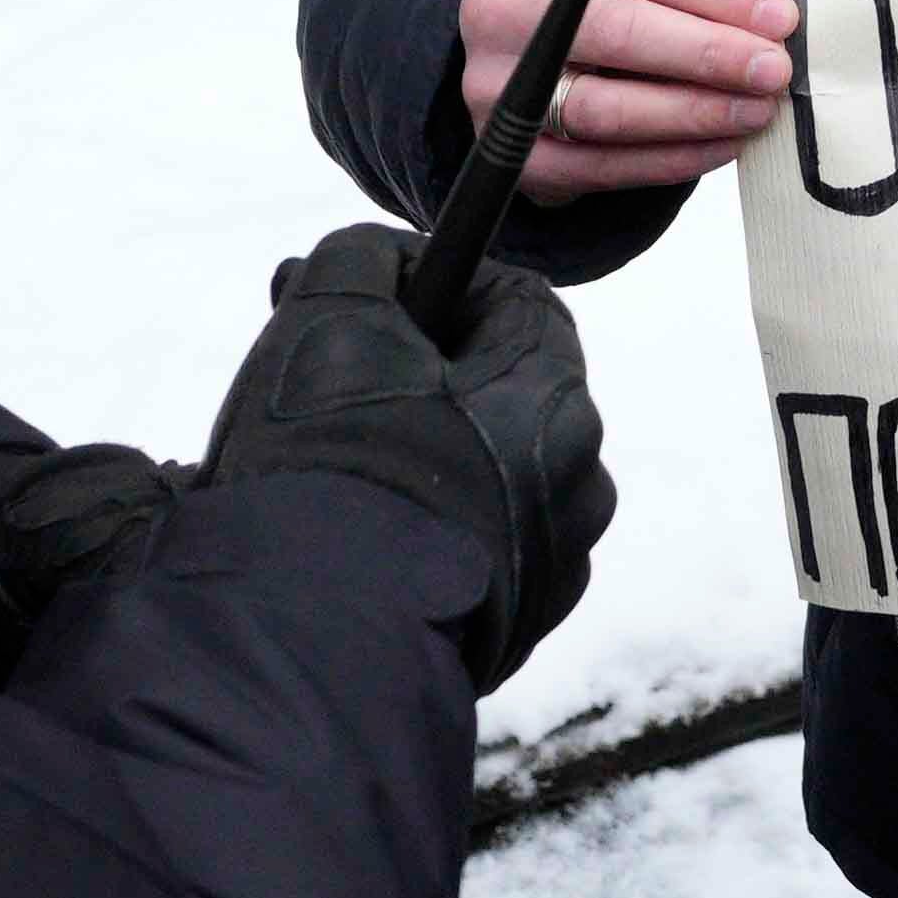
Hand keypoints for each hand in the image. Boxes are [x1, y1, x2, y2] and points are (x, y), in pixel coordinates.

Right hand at [217, 226, 619, 687]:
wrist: (317, 638)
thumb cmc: (330, 464)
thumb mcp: (328, 315)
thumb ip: (363, 259)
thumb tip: (384, 261)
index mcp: (555, 397)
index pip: (518, 302)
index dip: (441, 293)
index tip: (374, 311)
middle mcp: (580, 481)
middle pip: (503, 393)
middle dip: (423, 381)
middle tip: (338, 394)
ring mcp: (556, 564)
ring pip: (487, 475)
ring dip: (428, 462)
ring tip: (342, 480)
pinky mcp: (520, 629)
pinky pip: (478, 549)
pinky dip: (431, 536)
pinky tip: (365, 547)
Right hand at [462, 0, 794, 199]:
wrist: (511, 49)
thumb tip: (772, 24)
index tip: (779, 17)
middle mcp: (503, 10)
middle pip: (620, 33)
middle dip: (710, 54)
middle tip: (773, 69)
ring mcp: (497, 85)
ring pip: (607, 107)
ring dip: (695, 112)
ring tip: (756, 111)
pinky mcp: (512, 151)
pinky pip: (601, 164)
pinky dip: (670, 159)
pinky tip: (722, 145)